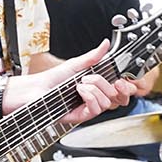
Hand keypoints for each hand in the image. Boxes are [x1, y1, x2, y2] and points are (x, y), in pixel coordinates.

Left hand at [11, 40, 132, 122]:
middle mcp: (94, 98)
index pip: (120, 90)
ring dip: (95, 89)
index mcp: (97, 86)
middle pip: (117, 97)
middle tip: (95, 78)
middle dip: (109, 85)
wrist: (37, 89)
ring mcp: (88, 108)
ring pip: (107, 103)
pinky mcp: (81, 116)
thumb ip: (94, 56)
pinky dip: (89, 97)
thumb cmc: (53, 79)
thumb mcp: (76, 64)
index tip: (122, 80)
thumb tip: (105, 44)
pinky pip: (95, 110)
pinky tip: (79, 91)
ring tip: (81, 84)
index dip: (125, 87)